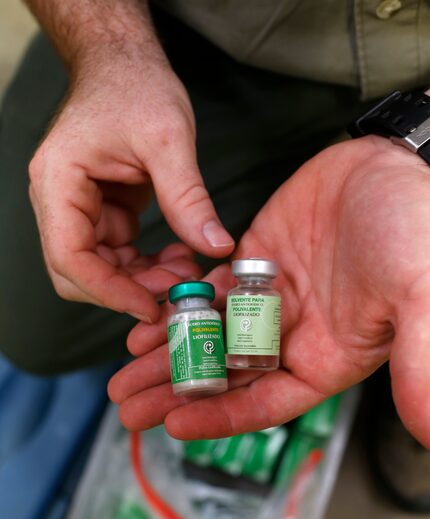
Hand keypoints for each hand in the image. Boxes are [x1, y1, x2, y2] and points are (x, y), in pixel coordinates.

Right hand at [28, 50, 232, 321]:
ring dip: (143, 281)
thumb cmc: (135, 87)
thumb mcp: (168, 139)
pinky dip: (148, 265)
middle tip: (177, 293)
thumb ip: (188, 197)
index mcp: (58, 183)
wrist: (126, 66)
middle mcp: (59, 203)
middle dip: (128, 289)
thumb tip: (216, 247)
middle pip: (79, 272)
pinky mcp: (102, 215)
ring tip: (188, 273)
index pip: (70, 256)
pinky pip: (120, 256)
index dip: (109, 291)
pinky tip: (180, 257)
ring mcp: (79, 211)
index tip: (151, 306)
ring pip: (102, 270)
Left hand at [109, 136, 429, 446]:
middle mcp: (294, 335)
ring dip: (168, 350)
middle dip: (177, 390)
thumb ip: (417, 360)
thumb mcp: (419, 296)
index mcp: (327, 357)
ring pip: (211, 333)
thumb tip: (429, 432)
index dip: (221, 418)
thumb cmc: (416, 230)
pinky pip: (211, 289)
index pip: (267, 403)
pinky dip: (181, 303)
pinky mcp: (255, 261)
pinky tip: (148, 316)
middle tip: (128, 405)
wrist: (395, 166)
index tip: (174, 426)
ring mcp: (272, 298)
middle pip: (227, 375)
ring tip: (126, 365)